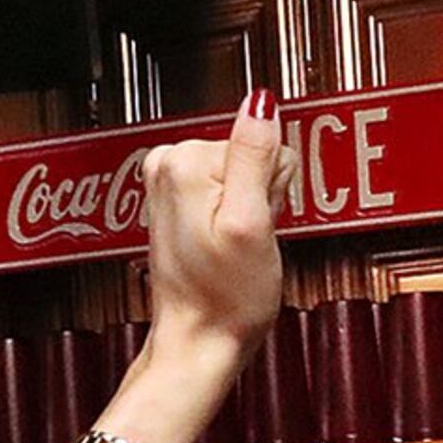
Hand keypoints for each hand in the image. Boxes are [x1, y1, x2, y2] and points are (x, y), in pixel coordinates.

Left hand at [98, 91, 287, 442]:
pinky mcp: (178, 201)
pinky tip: (227, 244)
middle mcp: (169, 163)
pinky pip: (231, 190)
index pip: (267, 142)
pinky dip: (239, 218)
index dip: (273, 189)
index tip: (257, 221)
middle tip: (247, 238)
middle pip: (254, 154)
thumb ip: (256, 156)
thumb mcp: (251, 223)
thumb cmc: (224, 297)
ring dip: (252, 211)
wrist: (198, 341)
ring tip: (236, 246)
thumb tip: (261, 102)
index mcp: (185, 160)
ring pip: (246, 173)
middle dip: (261, 198)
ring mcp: (169, 183)